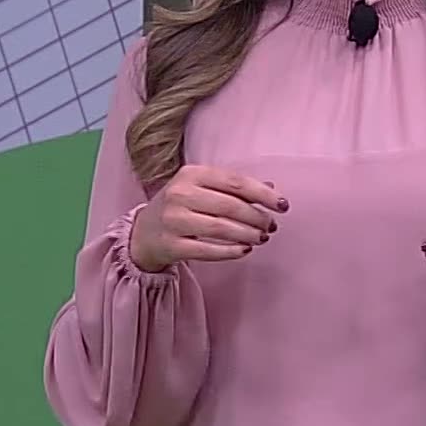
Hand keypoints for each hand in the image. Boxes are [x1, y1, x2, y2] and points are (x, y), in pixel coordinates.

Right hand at [130, 165, 287, 272]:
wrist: (142, 233)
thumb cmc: (180, 207)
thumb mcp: (202, 188)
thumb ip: (234, 187)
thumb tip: (270, 189)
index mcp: (191, 174)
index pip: (235, 182)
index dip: (263, 194)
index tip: (282, 205)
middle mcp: (180, 194)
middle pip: (230, 206)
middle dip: (257, 217)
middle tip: (271, 227)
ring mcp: (174, 220)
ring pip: (221, 228)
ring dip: (247, 235)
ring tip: (261, 238)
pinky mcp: (171, 245)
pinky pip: (207, 250)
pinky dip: (231, 251)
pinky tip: (245, 250)